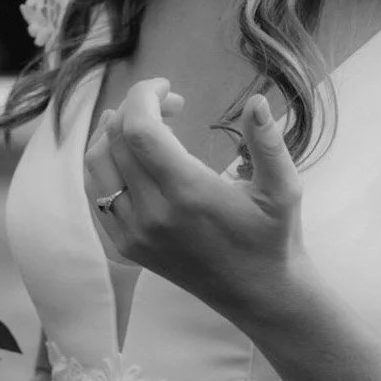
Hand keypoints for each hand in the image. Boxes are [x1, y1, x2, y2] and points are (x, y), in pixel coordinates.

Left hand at [84, 78, 310, 321]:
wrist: (259, 294)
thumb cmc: (274, 237)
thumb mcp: (284, 189)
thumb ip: (268, 142)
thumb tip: (256, 101)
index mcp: (188, 193)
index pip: (139, 130)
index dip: (145, 96)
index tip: (167, 87)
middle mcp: (152, 213)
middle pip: (116, 140)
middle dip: (137, 108)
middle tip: (171, 104)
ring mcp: (134, 232)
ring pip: (97, 165)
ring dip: (114, 133)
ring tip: (147, 123)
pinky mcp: (126, 245)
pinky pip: (96, 193)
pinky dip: (106, 163)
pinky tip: (134, 154)